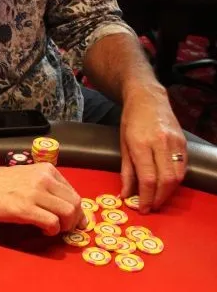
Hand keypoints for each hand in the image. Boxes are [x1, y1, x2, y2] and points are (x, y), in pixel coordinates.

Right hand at [0, 162, 85, 235]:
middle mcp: (44, 179)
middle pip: (75, 203)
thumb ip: (48, 187)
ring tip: (52, 229)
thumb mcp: (30, 176)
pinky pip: (52, 223)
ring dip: (65, 226)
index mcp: (47, 170)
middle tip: (64, 228)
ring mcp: (35, 193)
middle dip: (74, 220)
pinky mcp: (24, 208)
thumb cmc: (3, 183)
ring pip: (68, 213)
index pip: (74, 193)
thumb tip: (69, 207)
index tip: (71, 221)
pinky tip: (41, 230)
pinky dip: (52, 231)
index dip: (76, 211)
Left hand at [120, 86, 186, 213]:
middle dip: (159, 199)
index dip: (146, 198)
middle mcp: (160, 142)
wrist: (147, 97)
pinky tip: (166, 182)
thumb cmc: (131, 120)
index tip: (142, 208)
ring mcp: (174, 141)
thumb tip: (125, 195)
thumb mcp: (123, 144)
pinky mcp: (183, 141)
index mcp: (141, 143)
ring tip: (158, 197)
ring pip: (177, 177)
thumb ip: (126, 171)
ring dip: (169, 192)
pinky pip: (182, 167)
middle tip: (151, 206)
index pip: (148, 179)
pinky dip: (175, 179)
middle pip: (166, 181)